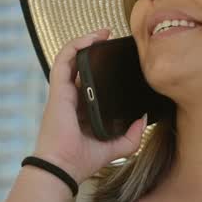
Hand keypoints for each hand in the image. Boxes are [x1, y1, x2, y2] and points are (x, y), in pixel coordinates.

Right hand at [31, 28, 148, 181]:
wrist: (64, 168)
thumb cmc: (82, 160)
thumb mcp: (115, 147)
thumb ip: (131, 136)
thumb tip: (143, 119)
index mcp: (81, 109)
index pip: (89, 81)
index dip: (101, 67)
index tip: (118, 58)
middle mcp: (71, 97)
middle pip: (80, 65)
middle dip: (94, 49)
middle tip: (111, 40)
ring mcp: (63, 92)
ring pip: (70, 58)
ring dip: (84, 42)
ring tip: (102, 33)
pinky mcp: (58, 90)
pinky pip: (63, 60)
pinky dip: (75, 46)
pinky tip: (90, 39)